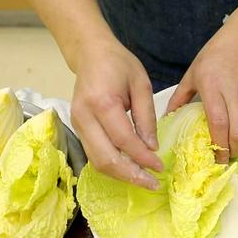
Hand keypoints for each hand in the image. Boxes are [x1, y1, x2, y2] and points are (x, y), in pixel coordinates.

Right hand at [70, 38, 162, 189]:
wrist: (90, 54)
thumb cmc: (118, 64)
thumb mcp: (141, 84)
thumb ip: (146, 117)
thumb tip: (151, 148)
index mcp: (102, 102)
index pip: (123, 140)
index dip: (142, 157)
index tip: (160, 167)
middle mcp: (84, 117)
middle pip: (105, 158)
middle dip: (130, 175)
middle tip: (152, 183)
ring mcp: (78, 125)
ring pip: (97, 162)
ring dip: (121, 175)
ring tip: (144, 180)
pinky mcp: (78, 130)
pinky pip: (94, 155)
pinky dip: (112, 166)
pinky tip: (130, 169)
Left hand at [166, 27, 237, 162]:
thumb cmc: (215, 54)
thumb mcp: (192, 74)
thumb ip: (179, 98)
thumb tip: (166, 118)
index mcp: (213, 88)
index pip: (219, 122)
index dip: (218, 145)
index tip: (214, 158)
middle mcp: (234, 93)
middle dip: (233, 151)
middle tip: (225, 158)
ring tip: (233, 147)